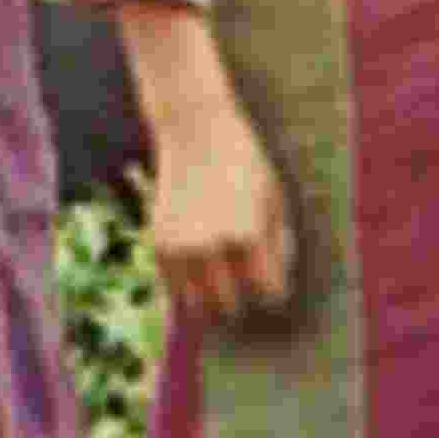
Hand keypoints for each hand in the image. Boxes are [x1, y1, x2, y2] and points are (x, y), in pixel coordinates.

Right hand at [151, 100, 296, 321]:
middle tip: (245, 286)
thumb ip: (280, 247)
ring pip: (198, 306)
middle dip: (243, 301)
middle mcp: (211, 247)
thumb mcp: (275, 200)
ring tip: (222, 281)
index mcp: (248, 236)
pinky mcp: (158, 244)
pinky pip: (174, 288)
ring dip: (212, 300)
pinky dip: (188, 286)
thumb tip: (275, 291)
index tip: (273, 284)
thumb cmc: (245, 164)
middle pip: (231, 306)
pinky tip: (201, 266)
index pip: (267, 293)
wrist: (195, 131)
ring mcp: (181, 248)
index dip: (274, 292)